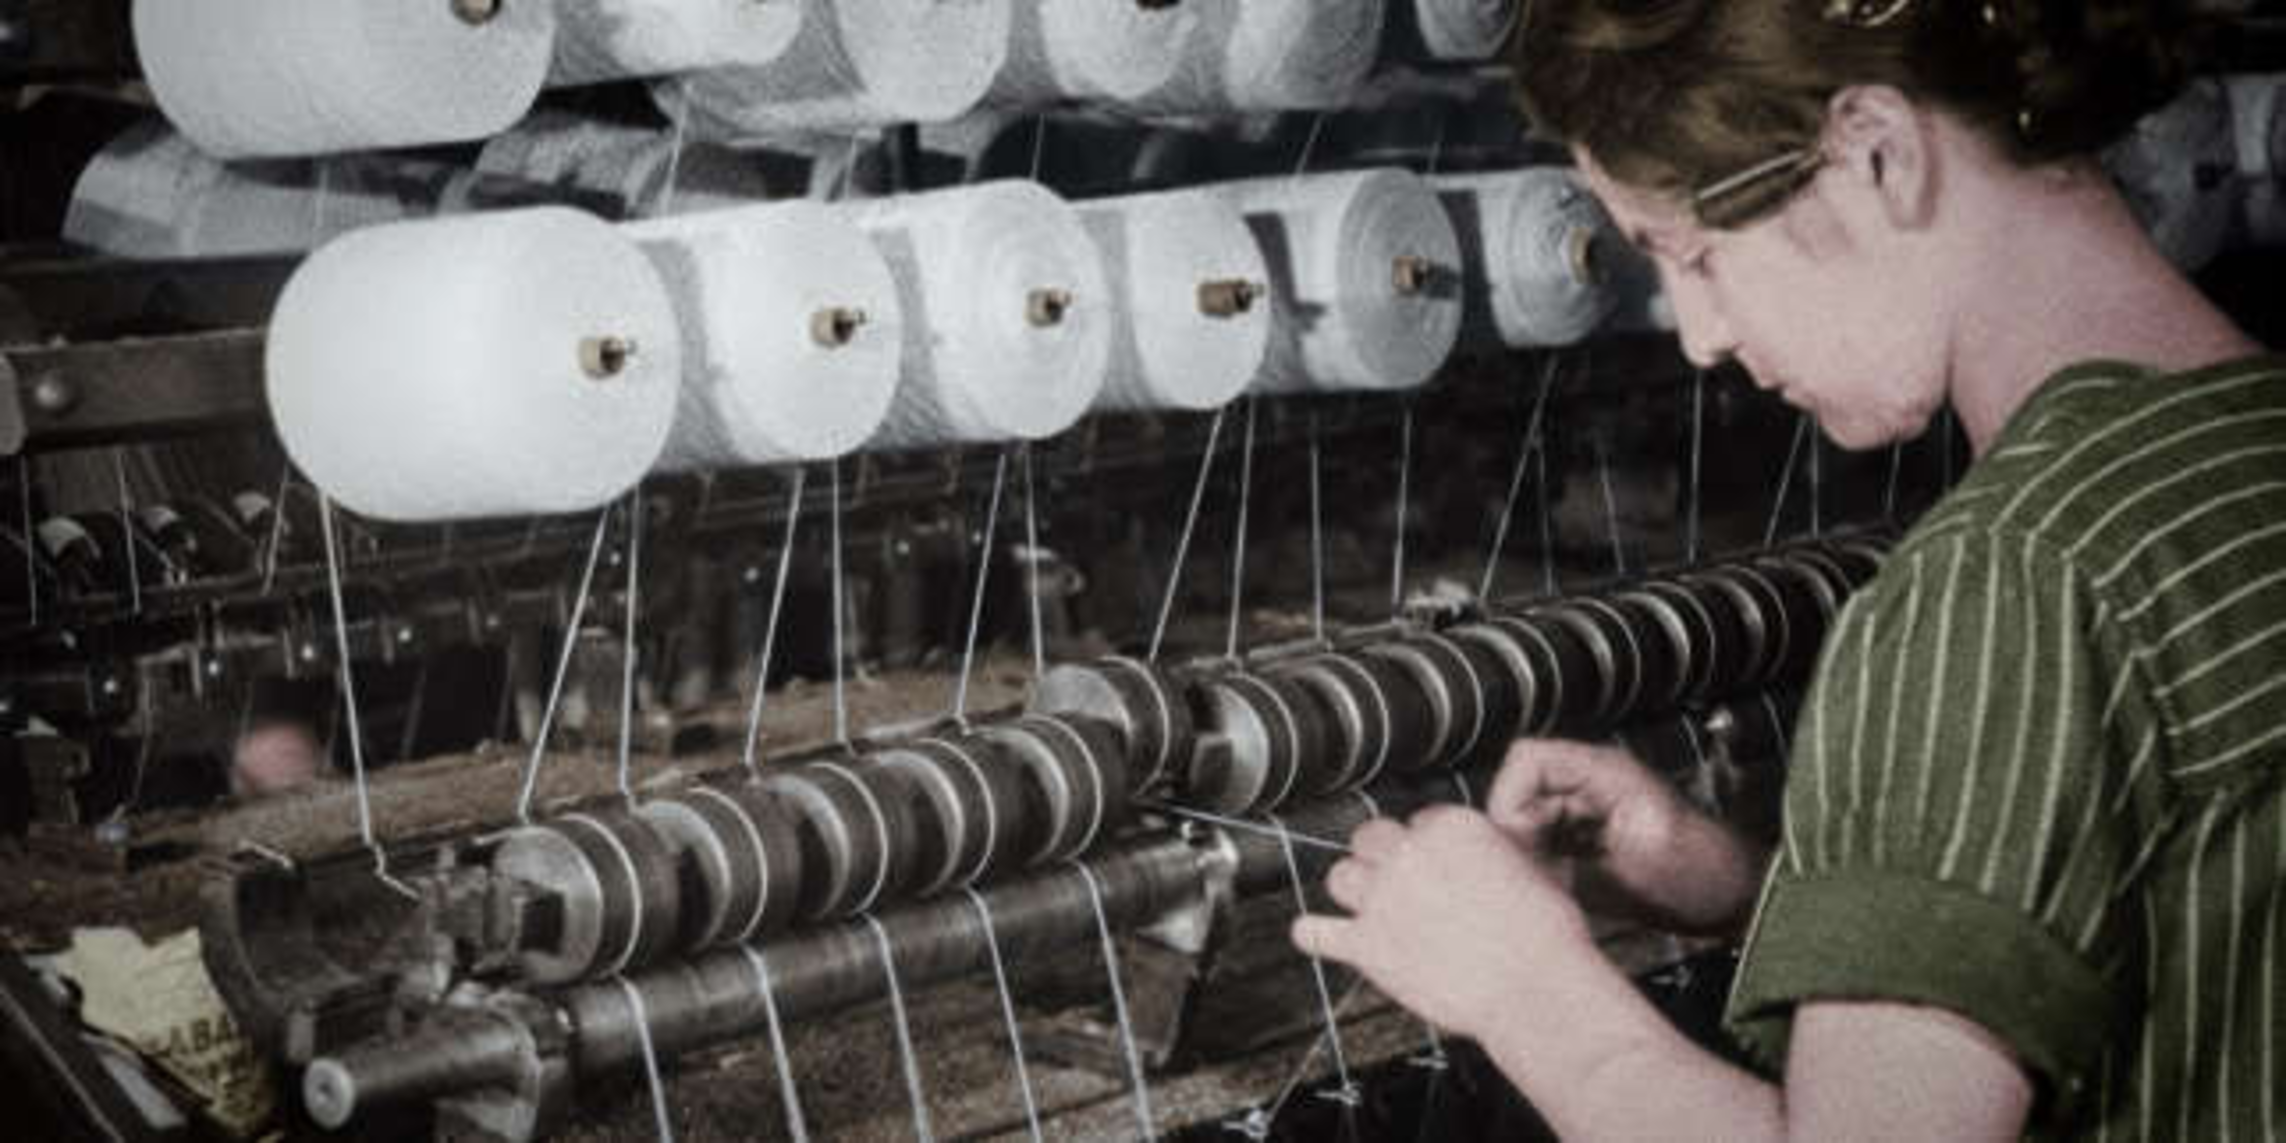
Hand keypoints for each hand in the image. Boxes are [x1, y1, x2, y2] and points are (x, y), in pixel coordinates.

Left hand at [1291, 807, 1603, 1039]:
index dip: (1428, 847)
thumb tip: (1498, 849)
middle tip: (1399, 883)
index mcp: (1451, 826)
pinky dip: (1314, 935)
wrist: (1536, 988)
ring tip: (1368, 907)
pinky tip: (1319, 935)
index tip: (1438, 868)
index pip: (1419, 821)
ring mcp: (1382, 898)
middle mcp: (1409, 854)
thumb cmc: (1545, 935)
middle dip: (1382, 859)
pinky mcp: (1366, 945)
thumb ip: (1501, 850)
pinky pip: (1315, 932)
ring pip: (1339, 877)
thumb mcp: (1537, 867)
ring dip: (1352, 891)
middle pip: (1370, 838)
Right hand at [1487, 738, 1767, 935]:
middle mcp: (1593, 783)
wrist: (1739, 896)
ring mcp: (1592, 809)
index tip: (1512, 842)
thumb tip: (1512, 866)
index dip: (1508, 800)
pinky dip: (1543, 865)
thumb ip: (1561, 865)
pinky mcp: (1593, 838)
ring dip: (1528, 852)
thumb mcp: (1624, 876)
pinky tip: (1556, 888)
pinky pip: (1547, 843)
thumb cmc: (1704, 875)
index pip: (1527, 759)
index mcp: (1604, 772)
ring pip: (1529, 821)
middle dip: (1516, 833)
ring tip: (1545, 884)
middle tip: (1528, 872)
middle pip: (1521, 792)